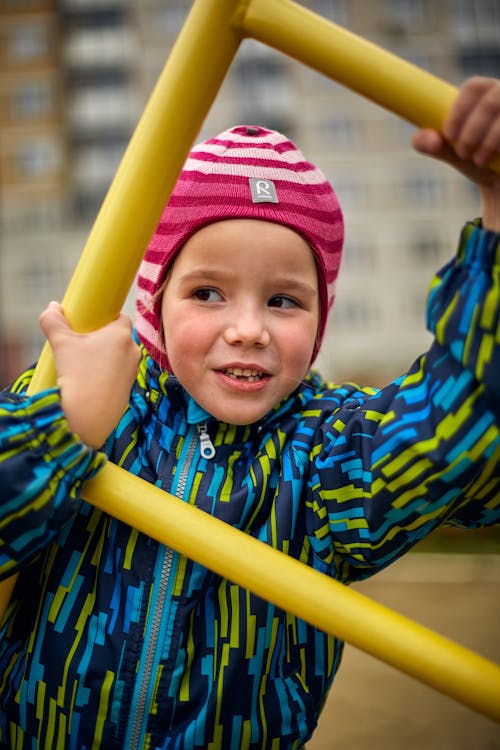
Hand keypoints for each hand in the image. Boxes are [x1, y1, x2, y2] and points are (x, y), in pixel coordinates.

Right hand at [39, 301, 140, 448]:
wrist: (89, 417)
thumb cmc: (77, 375)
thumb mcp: (60, 344)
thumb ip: (53, 322)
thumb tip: (52, 308)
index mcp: (122, 334)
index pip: (119, 316)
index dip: (104, 317)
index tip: (89, 322)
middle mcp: (133, 350)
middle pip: (118, 337)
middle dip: (101, 337)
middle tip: (81, 342)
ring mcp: (133, 371)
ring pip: (118, 356)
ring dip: (103, 356)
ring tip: (82, 363)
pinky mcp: (129, 388)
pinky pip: (118, 374)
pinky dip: (106, 373)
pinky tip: (89, 379)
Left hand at [412, 77, 499, 229]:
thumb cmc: (478, 161)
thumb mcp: (455, 154)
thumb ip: (436, 145)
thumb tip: (420, 139)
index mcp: (487, 94)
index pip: (473, 87)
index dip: (459, 110)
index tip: (449, 135)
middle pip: (491, 99)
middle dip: (473, 129)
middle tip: (463, 154)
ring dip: (489, 138)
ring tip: (478, 161)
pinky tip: (498, 159)